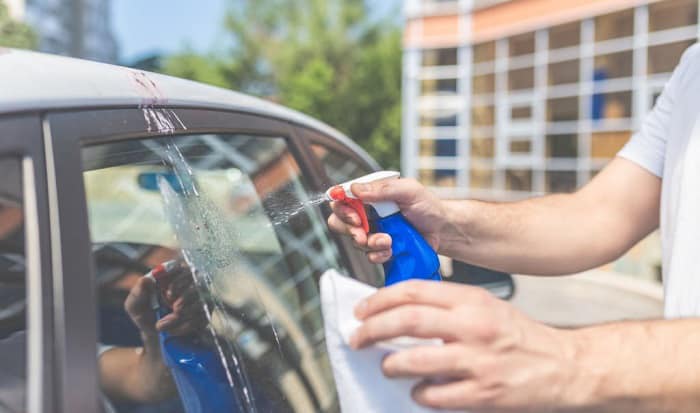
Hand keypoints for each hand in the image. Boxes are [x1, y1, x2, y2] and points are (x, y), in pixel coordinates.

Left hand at [125, 261, 207, 339]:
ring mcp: (200, 298)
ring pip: (199, 305)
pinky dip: (184, 327)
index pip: (184, 269)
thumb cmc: (144, 314)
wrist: (154, 334)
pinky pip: (201, 319)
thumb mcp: (135, 304)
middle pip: (197, 286)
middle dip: (182, 302)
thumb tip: (146, 280)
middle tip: (170, 310)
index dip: (179, 280)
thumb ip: (138, 292)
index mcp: (172, 275)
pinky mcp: (205, 314)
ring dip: (179, 318)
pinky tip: (172, 331)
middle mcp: (190, 283)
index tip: (168, 293)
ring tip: (161, 326)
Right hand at [327, 178, 447, 263]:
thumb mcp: (409, 191)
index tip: (354, 216)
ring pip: (354, 241)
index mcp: (370, 195)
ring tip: (388, 241)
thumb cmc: (427, 206)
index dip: (340, 208)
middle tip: (362, 233)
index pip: (341, 198)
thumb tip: (355, 189)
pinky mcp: (380, 248)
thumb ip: (382, 189)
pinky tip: (391, 250)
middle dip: (349, 229)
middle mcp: (367, 212)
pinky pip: (368, 255)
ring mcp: (372, 231)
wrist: (442, 230)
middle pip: (339, 221)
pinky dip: (378, 254)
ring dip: (369, 243)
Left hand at [349, 280, 581, 411]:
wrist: (564, 366)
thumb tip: (399, 311)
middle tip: (359, 338)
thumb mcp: (485, 306)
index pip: (413, 291)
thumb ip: (447, 305)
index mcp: (471, 300)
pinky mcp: (483, 394)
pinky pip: (435, 395)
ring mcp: (478, 361)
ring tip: (387, 366)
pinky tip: (419, 390)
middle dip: (373, 330)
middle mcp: (473, 326)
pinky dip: (419, 393)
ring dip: (391, 364)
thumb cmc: (520, 336)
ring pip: (415, 360)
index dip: (379, 300)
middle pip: (407, 321)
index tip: (362, 310)